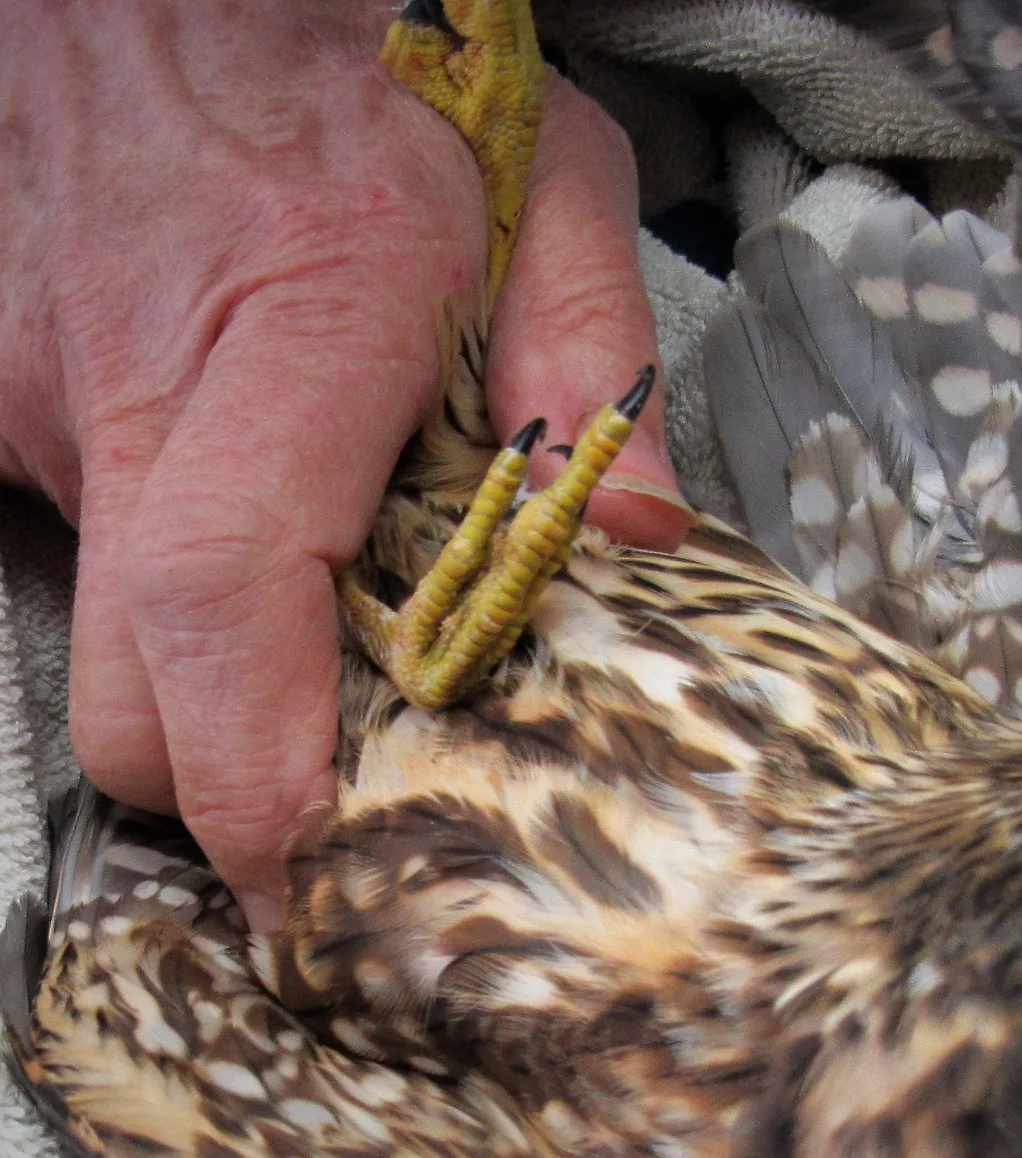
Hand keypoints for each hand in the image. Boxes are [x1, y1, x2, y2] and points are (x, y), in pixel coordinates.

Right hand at [0, 0, 683, 929]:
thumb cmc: (365, 42)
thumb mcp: (547, 167)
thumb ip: (600, 356)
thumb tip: (641, 538)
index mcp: (287, 336)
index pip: (233, 614)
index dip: (260, 790)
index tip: (315, 890)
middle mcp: (124, 387)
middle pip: (134, 704)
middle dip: (229, 789)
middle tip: (343, 789)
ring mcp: (19, 388)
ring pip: (94, 630)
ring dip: (198, 666)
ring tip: (308, 599)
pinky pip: (56, 537)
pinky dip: (142, 563)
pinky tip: (223, 493)